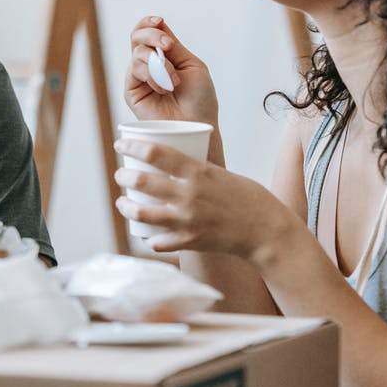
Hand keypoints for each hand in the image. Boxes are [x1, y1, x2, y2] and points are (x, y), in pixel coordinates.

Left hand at [113, 138, 301, 258]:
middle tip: (121, 174)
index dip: (132, 146)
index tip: (120, 144)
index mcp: (198, 172)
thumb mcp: (220, 173)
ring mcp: (187, 220)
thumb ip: (194, 171)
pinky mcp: (189, 242)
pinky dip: (149, 237)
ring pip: (142, 213)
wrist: (266, 230)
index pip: (155, 153)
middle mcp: (189, 195)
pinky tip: (147, 233)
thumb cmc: (246, 197)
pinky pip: (157, 242)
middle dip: (124, 176)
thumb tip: (169, 163)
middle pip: (142, 182)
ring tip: (123, 203)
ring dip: (126, 207)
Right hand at [125, 16, 218, 127]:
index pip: (148, 31)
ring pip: (137, 53)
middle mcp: (148, 64)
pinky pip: (134, 71)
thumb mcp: (190, 64)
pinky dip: (151, 75)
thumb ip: (173, 46)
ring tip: (173, 82)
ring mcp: (139, 78)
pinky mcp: (131, 92)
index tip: (160, 21)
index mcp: (164, 56)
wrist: (196, 125)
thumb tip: (159, 24)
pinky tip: (163, 89)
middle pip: (137, 37)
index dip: (149, 23)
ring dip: (159, 63)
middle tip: (168, 46)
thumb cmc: (199, 99)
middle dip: (152, 36)